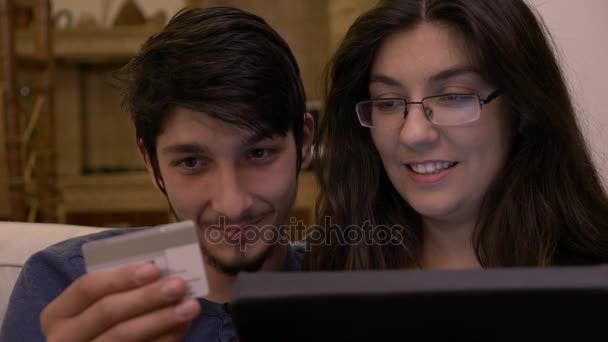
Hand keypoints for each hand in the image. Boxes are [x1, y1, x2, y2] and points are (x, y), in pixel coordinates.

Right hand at [40, 263, 200, 341]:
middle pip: (108, 312)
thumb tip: (161, 271)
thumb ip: (119, 290)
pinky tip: (183, 327)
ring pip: (124, 336)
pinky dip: (164, 339)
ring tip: (190, 307)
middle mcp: (64, 338)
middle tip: (179, 285)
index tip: (154, 268)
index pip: (87, 287)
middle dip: (146, 297)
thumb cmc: (98, 324)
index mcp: (58, 313)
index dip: (121, 277)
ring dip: (161, 319)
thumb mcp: (94, 307)